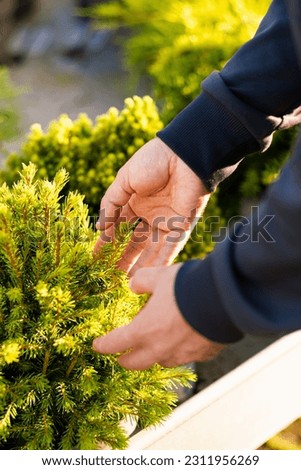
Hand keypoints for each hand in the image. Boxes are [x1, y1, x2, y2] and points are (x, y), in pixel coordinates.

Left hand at [92, 264, 223, 369]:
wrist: (223, 299)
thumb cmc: (186, 287)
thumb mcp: (158, 276)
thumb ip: (141, 281)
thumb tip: (134, 286)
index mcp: (143, 331)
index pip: (115, 344)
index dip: (103, 345)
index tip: (97, 346)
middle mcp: (160, 349)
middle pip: (135, 364)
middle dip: (125, 360)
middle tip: (122, 355)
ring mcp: (182, 355)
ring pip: (162, 361)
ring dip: (155, 355)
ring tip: (156, 344)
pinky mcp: (203, 355)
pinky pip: (186, 356)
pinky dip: (181, 350)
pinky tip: (185, 339)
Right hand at [94, 138, 209, 274]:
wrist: (183, 154)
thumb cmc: (153, 161)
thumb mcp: (124, 181)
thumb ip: (111, 203)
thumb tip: (100, 227)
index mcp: (136, 202)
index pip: (119, 227)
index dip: (107, 242)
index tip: (95, 258)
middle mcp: (151, 215)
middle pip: (135, 243)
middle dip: (124, 259)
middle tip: (111, 278)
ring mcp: (167, 222)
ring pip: (152, 249)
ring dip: (142, 266)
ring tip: (128, 284)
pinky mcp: (182, 225)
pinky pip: (171, 247)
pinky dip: (161, 261)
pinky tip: (152, 275)